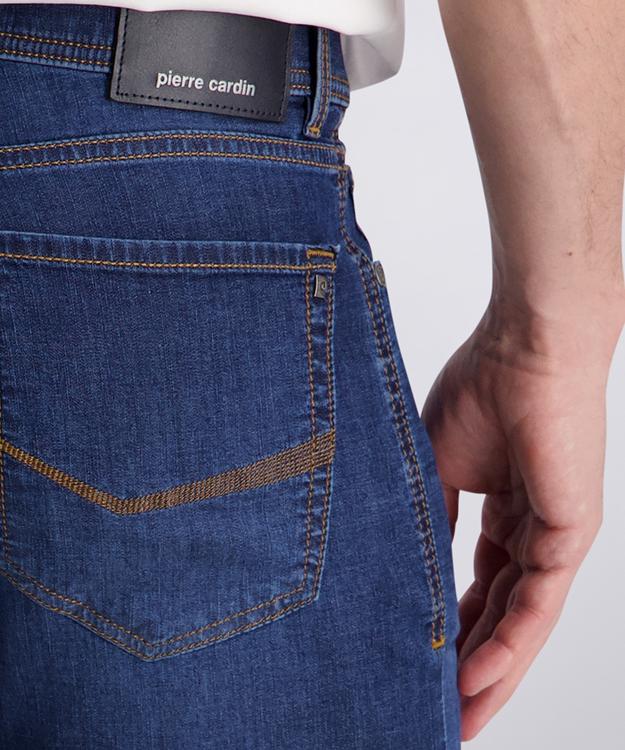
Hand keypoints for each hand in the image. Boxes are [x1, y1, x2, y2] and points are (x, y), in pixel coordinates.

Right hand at [422, 309, 615, 740]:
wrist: (522, 345)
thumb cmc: (480, 388)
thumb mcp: (434, 467)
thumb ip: (429, 517)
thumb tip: (408, 562)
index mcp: (502, 514)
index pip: (478, 588)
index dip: (451, 629)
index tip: (422, 664)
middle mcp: (533, 533)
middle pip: (501, 617)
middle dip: (472, 667)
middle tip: (443, 714)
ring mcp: (555, 536)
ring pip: (524, 622)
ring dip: (492, 672)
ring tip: (459, 717)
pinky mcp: (570, 531)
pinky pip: (538, 602)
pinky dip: (508, 642)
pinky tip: (478, 677)